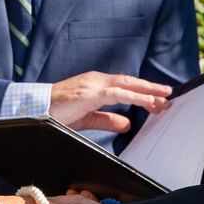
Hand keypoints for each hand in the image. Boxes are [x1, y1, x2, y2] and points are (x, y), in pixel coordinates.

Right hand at [49, 71, 172, 132]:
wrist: (34, 110)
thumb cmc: (55, 113)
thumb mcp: (87, 118)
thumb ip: (106, 119)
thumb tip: (128, 123)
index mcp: (95, 85)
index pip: (124, 86)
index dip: (142, 91)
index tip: (158, 100)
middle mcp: (96, 80)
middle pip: (130, 82)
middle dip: (150, 88)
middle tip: (169, 96)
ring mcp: (93, 84)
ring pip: (127, 85)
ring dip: (148, 91)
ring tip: (165, 97)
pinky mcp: (90, 93)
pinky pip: (118, 94)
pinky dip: (136, 96)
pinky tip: (148, 101)